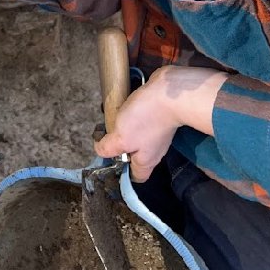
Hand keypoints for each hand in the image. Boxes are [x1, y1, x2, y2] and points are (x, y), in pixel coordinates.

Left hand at [94, 64, 227, 181]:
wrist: (169, 92)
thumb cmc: (145, 119)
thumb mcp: (120, 138)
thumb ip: (108, 148)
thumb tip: (100, 150)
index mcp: (147, 161)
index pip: (135, 176)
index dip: (122, 172)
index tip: (109, 160)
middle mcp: (154, 150)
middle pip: (133, 155)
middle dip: (118, 146)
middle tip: (107, 136)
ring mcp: (157, 132)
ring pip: (135, 136)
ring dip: (123, 128)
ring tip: (112, 118)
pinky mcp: (158, 117)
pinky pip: (141, 121)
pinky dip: (131, 115)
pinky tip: (123, 107)